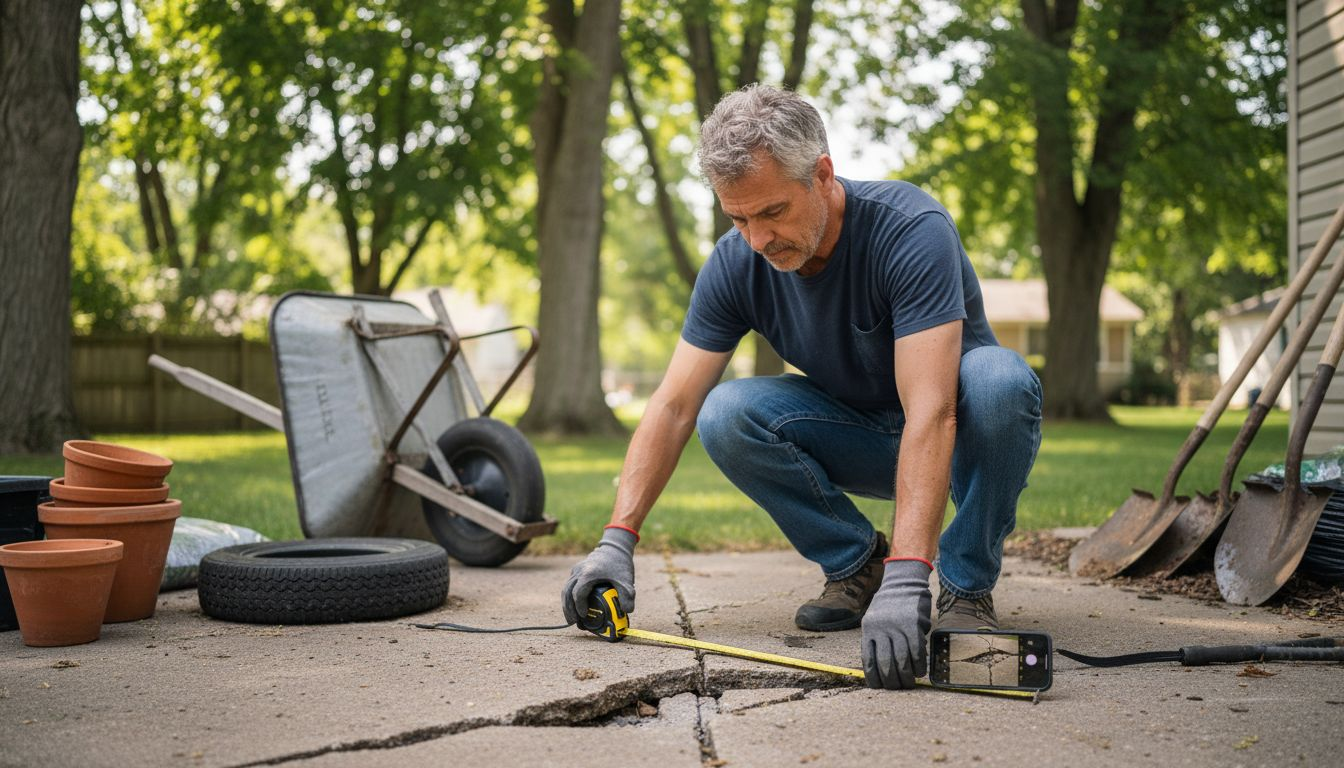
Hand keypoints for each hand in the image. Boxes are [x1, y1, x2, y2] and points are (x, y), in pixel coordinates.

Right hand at [561, 527, 636, 624]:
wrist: (615, 547)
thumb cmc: (619, 563)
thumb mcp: (626, 580)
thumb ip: (627, 595)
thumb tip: (627, 611)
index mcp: (588, 574)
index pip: (578, 593)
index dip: (579, 606)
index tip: (584, 615)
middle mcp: (579, 572)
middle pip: (567, 592)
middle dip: (569, 609)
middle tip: (573, 622)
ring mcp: (576, 570)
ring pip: (565, 589)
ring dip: (566, 604)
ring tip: (571, 618)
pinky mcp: (577, 570)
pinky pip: (569, 585)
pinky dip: (569, 597)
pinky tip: (574, 606)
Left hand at [861, 559, 931, 688]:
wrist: (903, 582)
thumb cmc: (890, 606)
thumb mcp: (875, 620)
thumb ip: (877, 640)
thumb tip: (882, 668)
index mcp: (868, 630)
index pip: (868, 660)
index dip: (874, 678)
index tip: (879, 687)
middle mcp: (880, 629)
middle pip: (885, 663)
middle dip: (891, 681)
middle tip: (898, 688)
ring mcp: (896, 627)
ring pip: (901, 660)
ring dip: (906, 676)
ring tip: (909, 683)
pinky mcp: (912, 624)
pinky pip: (916, 651)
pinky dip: (919, 665)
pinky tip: (920, 671)